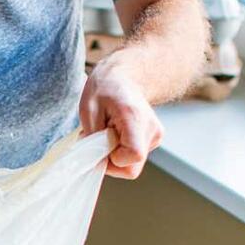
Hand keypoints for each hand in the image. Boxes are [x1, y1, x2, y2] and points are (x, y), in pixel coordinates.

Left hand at [79, 55, 163, 178]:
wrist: (125, 76)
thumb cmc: (105, 89)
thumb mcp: (89, 110)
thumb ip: (92, 139)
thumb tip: (95, 162)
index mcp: (136, 118)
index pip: (133, 155)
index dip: (114, 160)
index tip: (101, 146)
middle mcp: (152, 129)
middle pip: (132, 168)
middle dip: (111, 161)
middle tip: (100, 141)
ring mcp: (156, 136)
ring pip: (132, 165)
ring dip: (115, 155)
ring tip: (108, 133)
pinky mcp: (155, 139)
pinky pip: (134, 158)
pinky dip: (121, 151)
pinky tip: (116, 133)